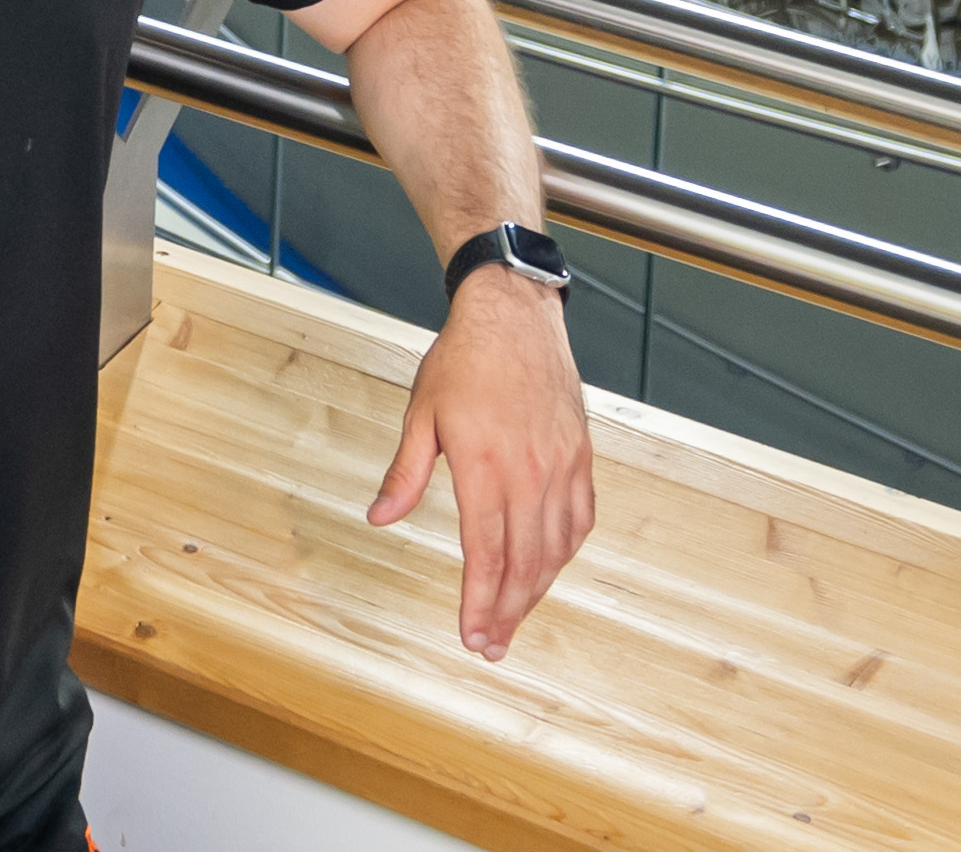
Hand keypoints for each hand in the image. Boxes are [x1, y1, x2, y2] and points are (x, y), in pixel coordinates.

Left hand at [367, 269, 594, 661]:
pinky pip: (579, 521)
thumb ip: (404, 473)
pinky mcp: (581, 458)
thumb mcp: (421, 414)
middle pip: (524, 562)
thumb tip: (380, 518)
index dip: (478, 600)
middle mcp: (531, 472)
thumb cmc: (464, 360)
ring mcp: (562, 466)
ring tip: (514, 620)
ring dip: (536, 592)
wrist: (513, 317)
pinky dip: (564, 554)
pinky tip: (549, 570)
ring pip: (554, 549)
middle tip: (490, 645)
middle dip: (506, 611)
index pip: (485, 552)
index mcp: (485, 465)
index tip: (471, 633)